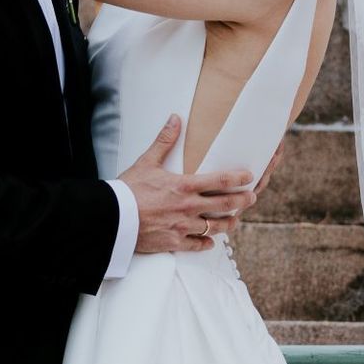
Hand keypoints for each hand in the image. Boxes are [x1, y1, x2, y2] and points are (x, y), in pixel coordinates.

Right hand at [120, 117, 255, 253]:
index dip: (239, 178)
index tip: (250, 176)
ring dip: (228, 224)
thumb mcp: (147, 162)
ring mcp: (182, 227)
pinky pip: (196, 245)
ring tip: (235, 220)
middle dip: (242, 201)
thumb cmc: (128, 190)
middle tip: (251, 198)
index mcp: (185, 186)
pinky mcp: (174, 243)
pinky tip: (210, 242)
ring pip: (215, 227)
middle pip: (225, 205)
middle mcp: (189, 207)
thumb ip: (164, 141)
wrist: (112, 218)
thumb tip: (175, 118)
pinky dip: (205, 243)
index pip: (221, 180)